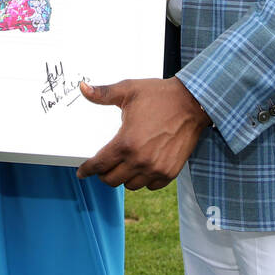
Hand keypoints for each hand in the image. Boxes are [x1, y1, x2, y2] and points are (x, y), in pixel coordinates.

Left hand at [76, 77, 210, 189]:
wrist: (192, 102)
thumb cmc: (160, 96)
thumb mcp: (128, 90)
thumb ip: (103, 93)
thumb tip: (83, 88)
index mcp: (126, 142)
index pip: (99, 164)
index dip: (87, 170)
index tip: (82, 172)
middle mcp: (140, 160)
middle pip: (112, 180)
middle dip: (103, 174)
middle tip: (102, 166)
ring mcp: (156, 168)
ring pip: (130, 185)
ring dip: (123, 177)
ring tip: (122, 166)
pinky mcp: (170, 172)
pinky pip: (150, 186)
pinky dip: (143, 180)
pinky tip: (141, 168)